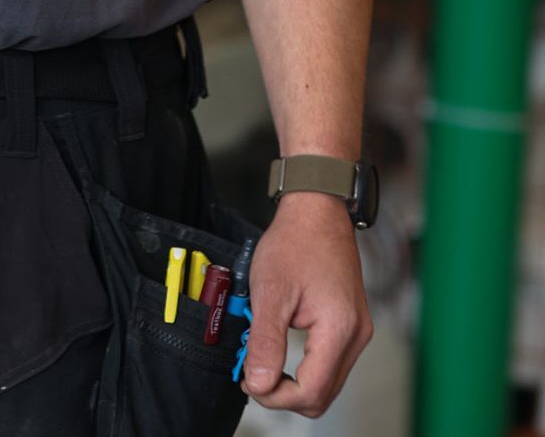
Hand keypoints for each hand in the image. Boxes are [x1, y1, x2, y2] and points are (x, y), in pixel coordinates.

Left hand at [241, 193, 372, 416]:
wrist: (317, 211)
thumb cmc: (296, 241)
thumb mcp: (270, 292)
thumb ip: (265, 342)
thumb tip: (259, 384)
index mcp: (340, 329)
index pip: (311, 392)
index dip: (277, 396)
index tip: (250, 380)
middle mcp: (356, 336)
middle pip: (321, 395)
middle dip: (284, 393)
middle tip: (253, 373)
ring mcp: (357, 332)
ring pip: (327, 383)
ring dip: (294, 380)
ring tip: (263, 357)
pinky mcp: (351, 326)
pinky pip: (330, 364)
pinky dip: (305, 366)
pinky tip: (281, 348)